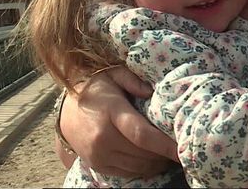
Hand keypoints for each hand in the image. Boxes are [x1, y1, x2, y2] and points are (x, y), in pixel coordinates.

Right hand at [59, 66, 178, 176]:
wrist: (65, 110)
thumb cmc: (96, 89)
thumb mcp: (113, 74)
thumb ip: (133, 80)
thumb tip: (152, 92)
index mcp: (111, 113)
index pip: (142, 135)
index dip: (165, 145)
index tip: (182, 148)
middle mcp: (103, 138)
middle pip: (143, 154)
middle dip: (164, 154)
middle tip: (178, 146)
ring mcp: (99, 154)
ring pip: (138, 166)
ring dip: (156, 163)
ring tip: (166, 153)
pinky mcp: (97, 165)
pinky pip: (127, 173)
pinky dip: (143, 168)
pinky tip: (151, 159)